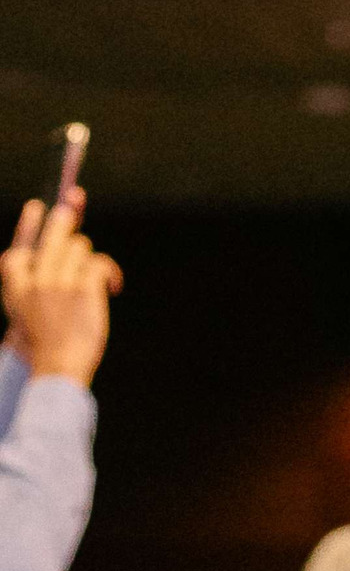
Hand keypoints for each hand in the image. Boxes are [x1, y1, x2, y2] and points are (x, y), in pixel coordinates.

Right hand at [1, 197, 120, 385]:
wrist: (56, 368)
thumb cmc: (44, 346)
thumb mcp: (26, 315)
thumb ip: (33, 285)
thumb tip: (56, 257)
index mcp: (15, 286)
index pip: (20, 246)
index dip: (29, 225)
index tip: (38, 206)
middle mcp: (34, 278)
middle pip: (53, 235)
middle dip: (66, 218)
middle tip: (75, 202)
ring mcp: (57, 281)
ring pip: (80, 246)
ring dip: (90, 258)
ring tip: (95, 280)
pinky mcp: (82, 288)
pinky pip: (99, 263)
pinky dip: (110, 273)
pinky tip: (113, 286)